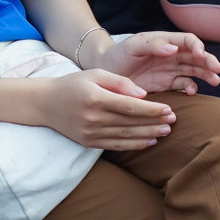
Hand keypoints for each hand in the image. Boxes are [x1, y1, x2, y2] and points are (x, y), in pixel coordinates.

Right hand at [34, 69, 175, 150]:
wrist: (45, 103)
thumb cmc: (73, 84)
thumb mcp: (95, 74)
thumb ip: (120, 82)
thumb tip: (143, 94)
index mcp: (95, 97)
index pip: (130, 106)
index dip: (151, 109)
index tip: (169, 108)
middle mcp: (93, 117)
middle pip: (131, 122)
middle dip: (154, 122)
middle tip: (174, 121)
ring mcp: (90, 133)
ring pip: (126, 135)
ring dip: (148, 134)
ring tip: (166, 132)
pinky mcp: (89, 143)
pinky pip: (116, 145)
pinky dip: (134, 144)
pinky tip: (149, 141)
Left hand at [91, 31, 219, 92]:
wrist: (106, 73)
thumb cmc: (118, 55)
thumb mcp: (133, 46)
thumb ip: (153, 45)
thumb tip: (174, 48)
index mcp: (165, 40)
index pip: (187, 40)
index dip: (197, 46)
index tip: (200, 54)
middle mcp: (171, 54)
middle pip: (196, 56)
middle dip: (208, 62)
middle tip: (218, 70)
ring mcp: (170, 70)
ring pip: (194, 71)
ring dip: (206, 75)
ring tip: (215, 81)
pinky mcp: (166, 84)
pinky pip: (183, 85)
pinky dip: (190, 88)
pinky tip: (191, 92)